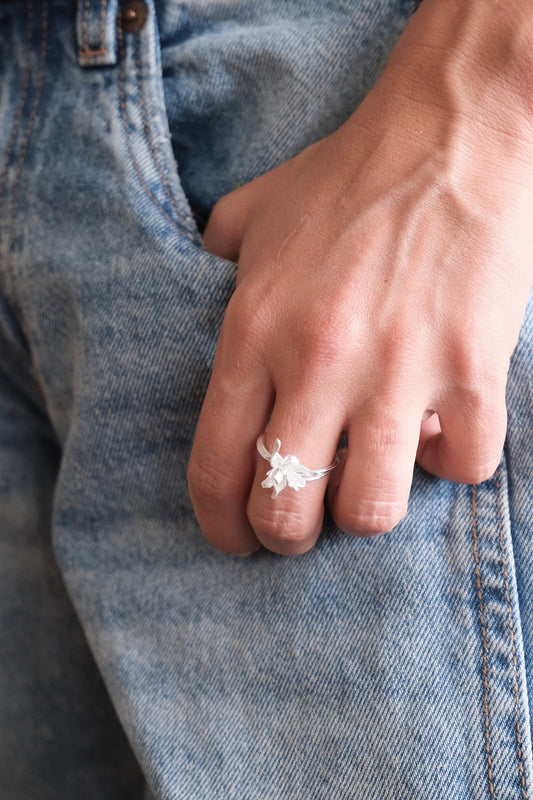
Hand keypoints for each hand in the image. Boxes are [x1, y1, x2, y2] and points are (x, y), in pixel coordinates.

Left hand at [188, 0, 532, 554]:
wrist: (448, 133)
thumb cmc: (348, 178)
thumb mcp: (253, 213)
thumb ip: (212, 259)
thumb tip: (195, 283)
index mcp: (253, 332)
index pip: (214, 466)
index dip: (221, 525)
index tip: (235, 539)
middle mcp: (316, 361)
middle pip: (286, 509)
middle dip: (290, 535)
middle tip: (303, 523)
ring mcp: (397, 369)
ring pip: (371, 510)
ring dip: (367, 511)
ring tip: (371, 480)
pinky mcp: (471, 368)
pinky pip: (461, 466)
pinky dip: (449, 464)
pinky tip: (439, 432)